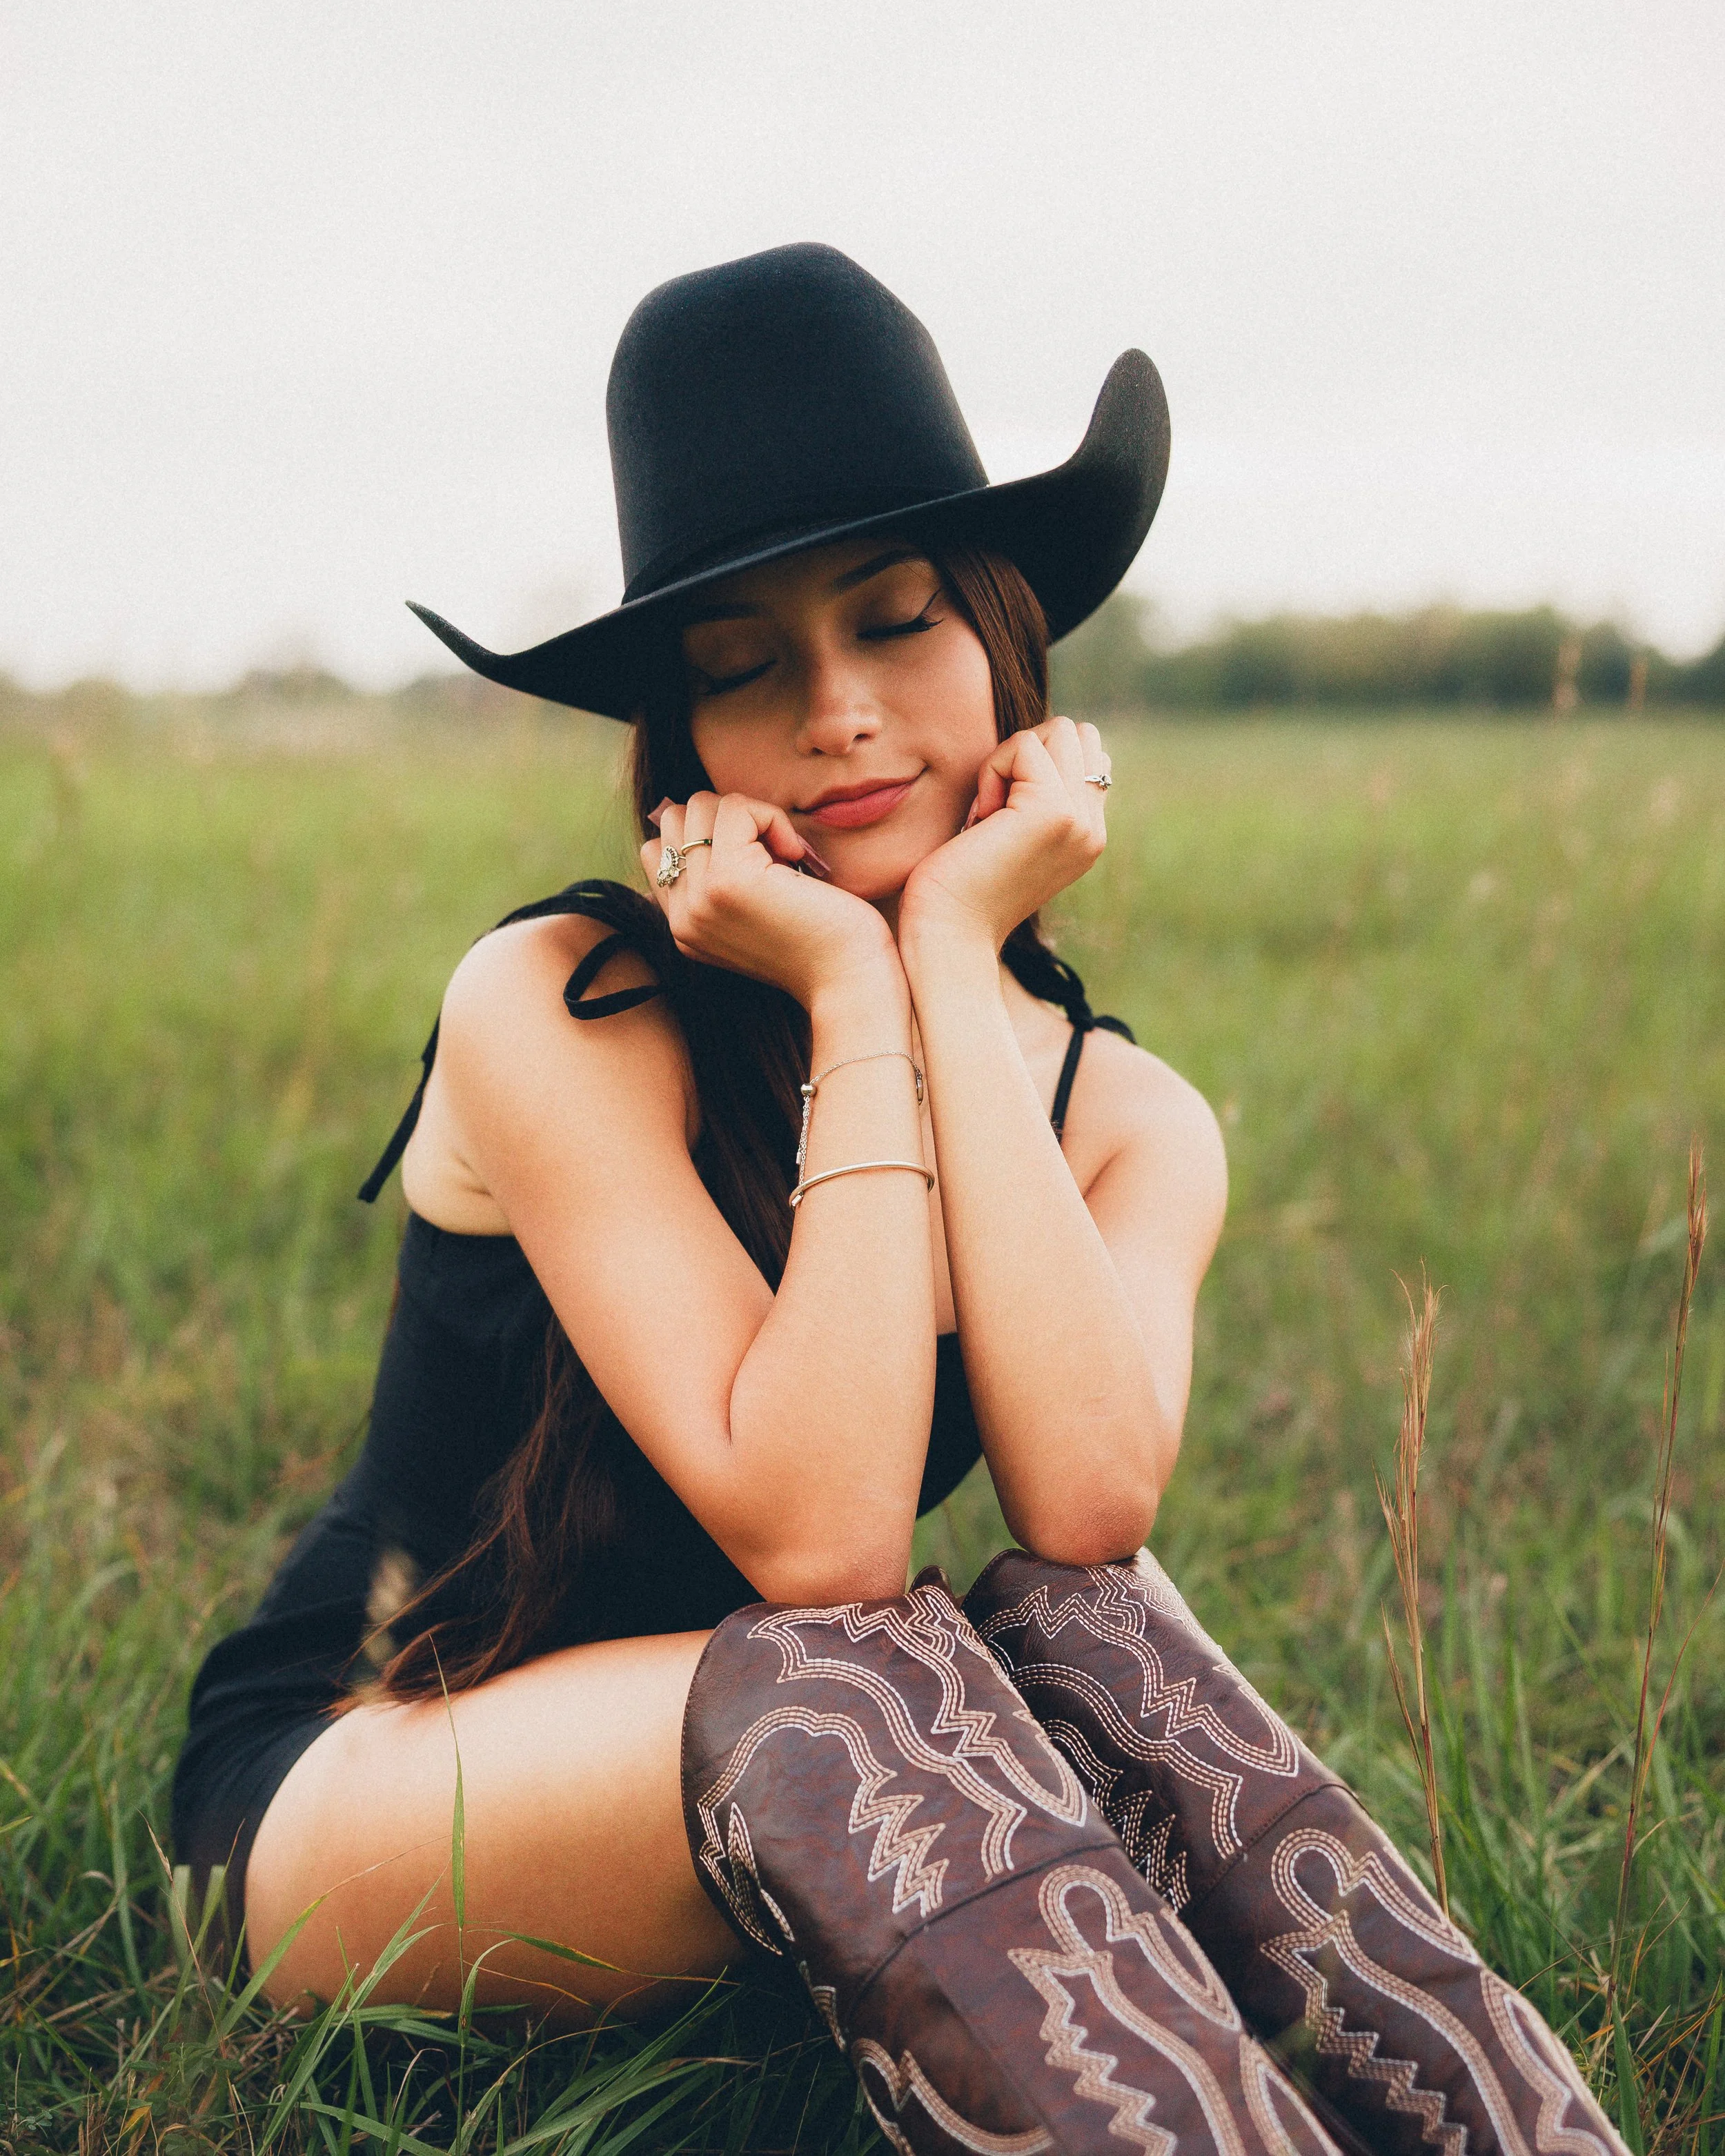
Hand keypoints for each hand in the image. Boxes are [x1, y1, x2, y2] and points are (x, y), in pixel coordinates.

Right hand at [643, 791, 899, 1008]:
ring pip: (700, 807)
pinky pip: (735, 808)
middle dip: (727, 820)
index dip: (709, 836)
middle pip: (676, 820)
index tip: (759, 862)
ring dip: (750, 816)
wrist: (850, 980)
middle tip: (774, 855)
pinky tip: (797, 854)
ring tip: (784, 855)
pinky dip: (770, 816)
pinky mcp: (728, 880)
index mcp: (684, 926)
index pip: (659, 849)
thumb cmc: (824, 942)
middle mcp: (682, 916)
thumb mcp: (757, 912)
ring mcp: (699, 898)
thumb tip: (709, 813)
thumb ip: (721, 880)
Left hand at [898, 717, 1110, 955]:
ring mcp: (1080, 820)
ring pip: (1059, 730)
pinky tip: (980, 819)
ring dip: (1011, 760)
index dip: (1033, 765)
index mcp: (1087, 835)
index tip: (1000, 815)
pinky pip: (1025, 745)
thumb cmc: (956, 889)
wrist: (948, 936)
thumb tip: (1035, 747)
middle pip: (1077, 733)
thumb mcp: (1008, 836)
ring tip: (989, 813)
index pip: (1085, 753)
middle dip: (1027, 754)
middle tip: (994, 809)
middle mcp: (1094, 828)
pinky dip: (993, 770)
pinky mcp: (1054, 811)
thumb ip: (1034, 798)